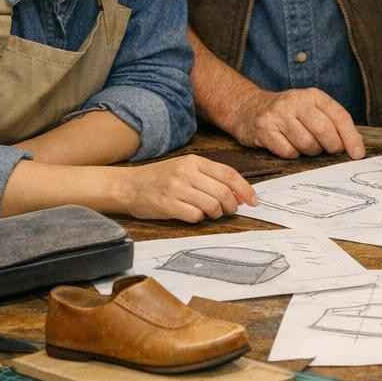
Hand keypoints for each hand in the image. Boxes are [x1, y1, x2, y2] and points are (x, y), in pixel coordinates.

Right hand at [121, 155, 256, 222]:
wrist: (128, 186)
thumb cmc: (160, 178)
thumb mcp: (186, 169)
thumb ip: (211, 178)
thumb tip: (238, 195)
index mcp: (194, 161)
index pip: (228, 174)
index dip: (245, 189)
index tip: (254, 201)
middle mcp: (186, 173)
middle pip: (223, 192)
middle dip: (232, 206)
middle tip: (230, 210)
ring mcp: (176, 189)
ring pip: (211, 206)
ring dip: (216, 214)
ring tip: (211, 213)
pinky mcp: (167, 205)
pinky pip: (195, 216)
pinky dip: (199, 218)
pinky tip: (192, 214)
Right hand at [232, 87, 364, 158]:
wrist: (248, 108)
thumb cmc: (288, 113)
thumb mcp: (310, 109)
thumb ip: (332, 122)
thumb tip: (356, 146)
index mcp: (313, 95)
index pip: (339, 116)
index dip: (351, 137)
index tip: (358, 154)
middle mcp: (296, 101)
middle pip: (324, 130)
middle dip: (332, 146)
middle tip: (331, 151)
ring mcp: (278, 114)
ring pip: (306, 144)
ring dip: (310, 151)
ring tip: (306, 146)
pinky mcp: (264, 129)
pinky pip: (288, 152)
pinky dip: (292, 154)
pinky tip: (287, 146)